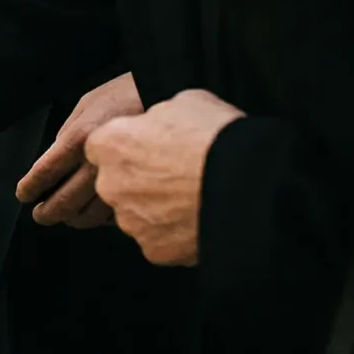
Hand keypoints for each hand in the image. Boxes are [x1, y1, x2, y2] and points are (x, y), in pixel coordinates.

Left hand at [16, 72, 141, 227]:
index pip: (44, 173)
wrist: (173, 97)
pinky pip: (118, 216)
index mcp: (80, 139)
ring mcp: (122, 182)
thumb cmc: (132, 94)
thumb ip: (67, 132)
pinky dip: (104, 218)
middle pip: (63, 202)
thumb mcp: (88, 103)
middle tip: (40, 214)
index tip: (24, 194)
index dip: (30, 188)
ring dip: (74, 219)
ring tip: (68, 217)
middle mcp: (98, 165)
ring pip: (89, 216)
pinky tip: (100, 211)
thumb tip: (53, 156)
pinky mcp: (144, 195)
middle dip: (47, 212)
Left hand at [86, 89, 244, 264]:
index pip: (102, 147)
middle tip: (179, 176)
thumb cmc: (217, 136)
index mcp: (111, 144)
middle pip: (117, 184)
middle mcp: (110, 186)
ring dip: (160, 209)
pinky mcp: (154, 250)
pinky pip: (161, 241)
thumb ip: (159, 116)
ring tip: (197, 198)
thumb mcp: (186, 104)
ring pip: (138, 215)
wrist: (250, 183)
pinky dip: (178, 234)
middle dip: (142, 181)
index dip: (129, 146)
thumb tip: (161, 122)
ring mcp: (131, 221)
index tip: (151, 148)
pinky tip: (203, 220)